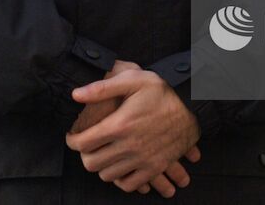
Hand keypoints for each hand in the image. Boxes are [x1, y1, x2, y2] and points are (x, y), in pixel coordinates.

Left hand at [67, 68, 201, 195]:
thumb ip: (102, 88)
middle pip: (91, 163)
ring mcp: (142, 160)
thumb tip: (75, 94)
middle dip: (84, 154)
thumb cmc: (162, 91)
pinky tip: (119, 166)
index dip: (72, 140)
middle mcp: (128, 146)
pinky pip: (128, 185)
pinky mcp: (153, 168)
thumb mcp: (133, 80)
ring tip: (103, 153)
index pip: (83, 143)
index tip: (73, 136)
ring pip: (107, 176)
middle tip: (87, 145)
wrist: (193, 105)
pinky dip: (119, 179)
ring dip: (101, 166)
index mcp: (119, 125)